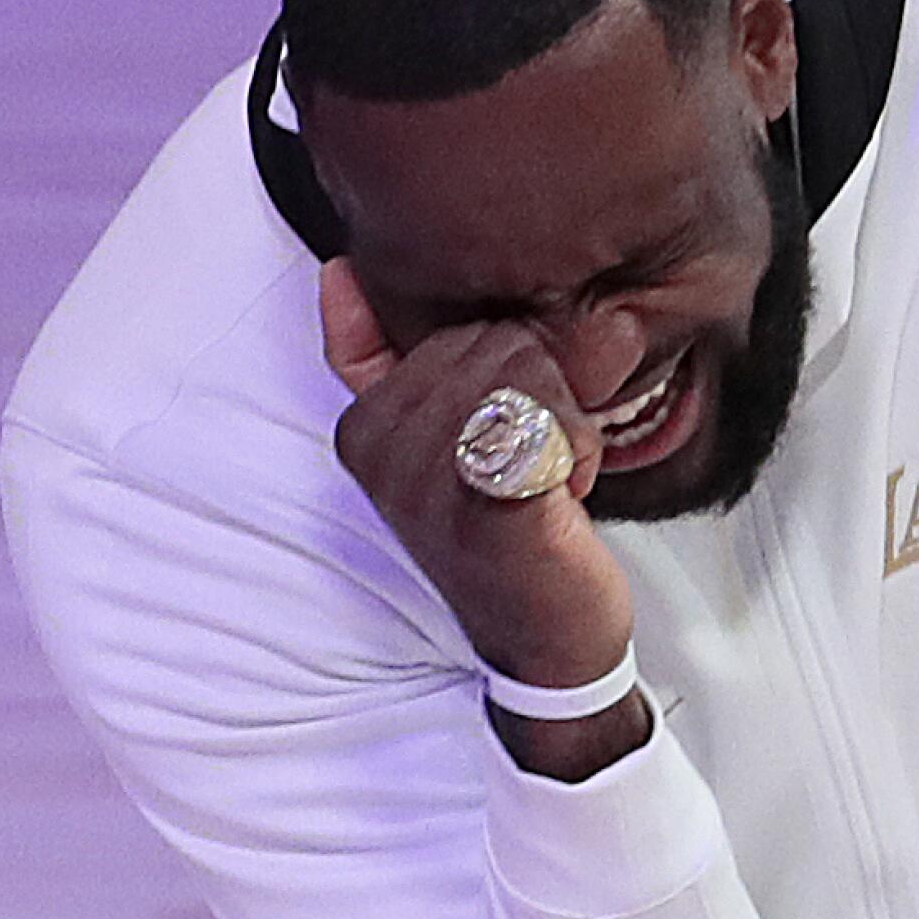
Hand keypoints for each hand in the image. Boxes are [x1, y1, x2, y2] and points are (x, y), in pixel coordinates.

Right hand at [320, 258, 634, 686]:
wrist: (551, 644)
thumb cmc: (506, 537)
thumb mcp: (436, 441)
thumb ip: (384, 359)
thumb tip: (339, 275)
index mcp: (364, 429)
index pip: (450, 326)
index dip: (504, 373)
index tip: (498, 442)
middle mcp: (386, 454)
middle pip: (495, 339)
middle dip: (540, 391)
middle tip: (530, 464)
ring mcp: (433, 480)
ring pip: (529, 365)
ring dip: (565, 421)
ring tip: (545, 478)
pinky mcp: (493, 502)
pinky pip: (551, 412)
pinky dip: (579, 446)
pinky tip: (564, 493)